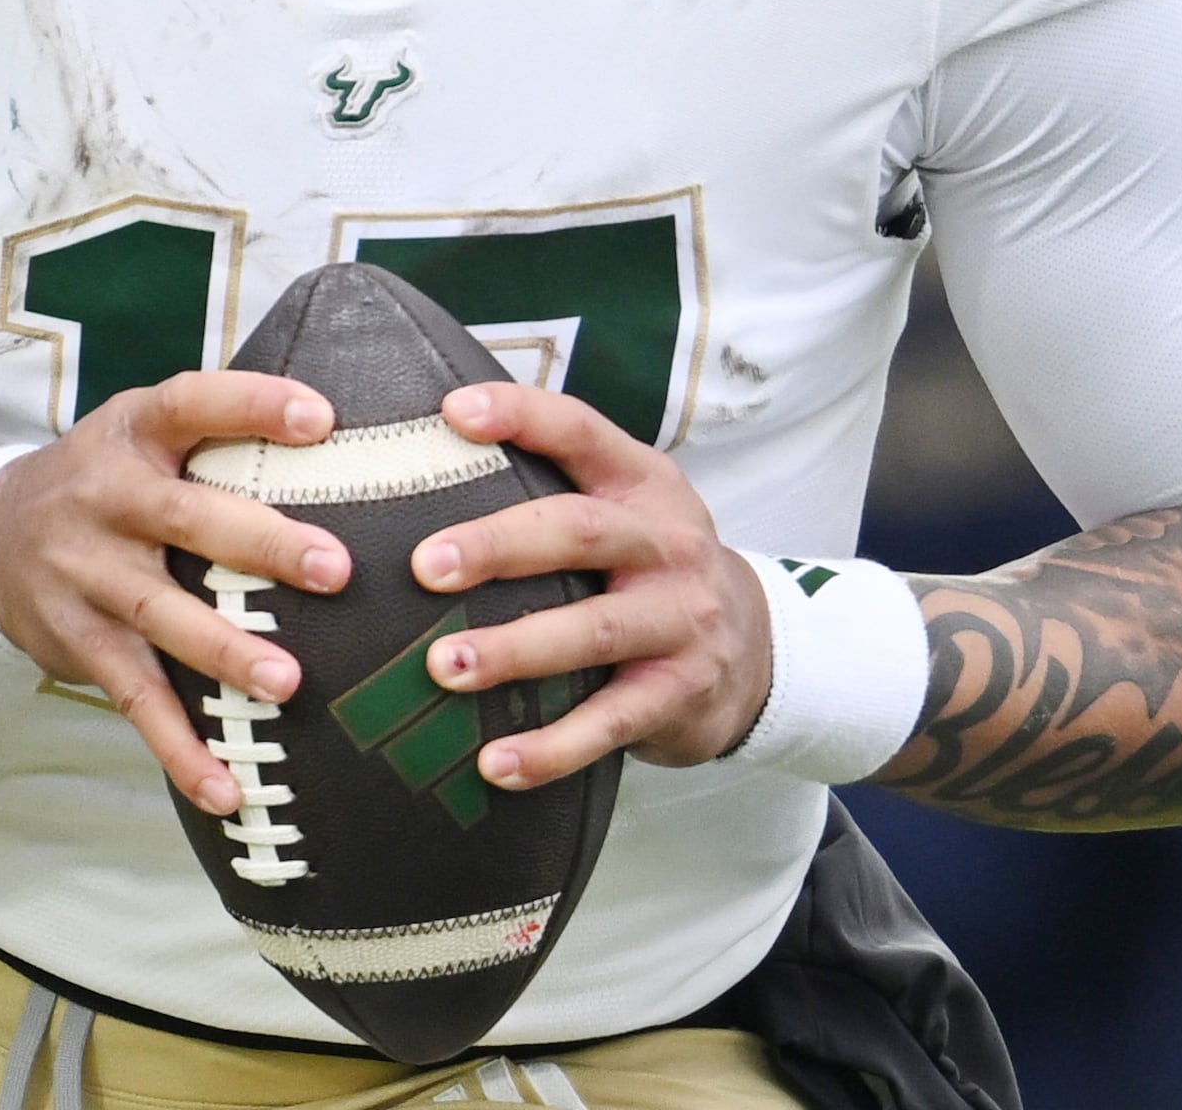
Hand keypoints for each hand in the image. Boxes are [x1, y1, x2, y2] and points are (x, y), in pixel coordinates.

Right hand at [0, 372, 354, 815]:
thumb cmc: (106, 478)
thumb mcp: (142, 432)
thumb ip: (217, 430)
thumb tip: (340, 428)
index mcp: (133, 432)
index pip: (192, 403)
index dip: (252, 405)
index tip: (322, 418)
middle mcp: (106, 498)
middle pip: (185, 518)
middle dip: (261, 544)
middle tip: (335, 570)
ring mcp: (89, 575)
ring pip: (161, 615)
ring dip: (225, 652)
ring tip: (287, 683)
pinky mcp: (81, 642)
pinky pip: (136, 700)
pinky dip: (180, 749)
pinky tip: (226, 789)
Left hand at [407, 380, 772, 789]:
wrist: (755, 651)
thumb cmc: (650, 570)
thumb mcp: (628, 510)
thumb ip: (554, 488)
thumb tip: (425, 461)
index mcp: (643, 484)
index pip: (582, 433)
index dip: (522, 416)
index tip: (453, 415)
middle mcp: (668, 544)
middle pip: (581, 532)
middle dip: (499, 547)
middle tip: (425, 567)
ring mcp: (680, 621)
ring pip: (593, 631)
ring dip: (514, 650)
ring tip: (444, 668)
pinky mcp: (679, 693)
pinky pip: (609, 722)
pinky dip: (551, 747)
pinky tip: (495, 765)